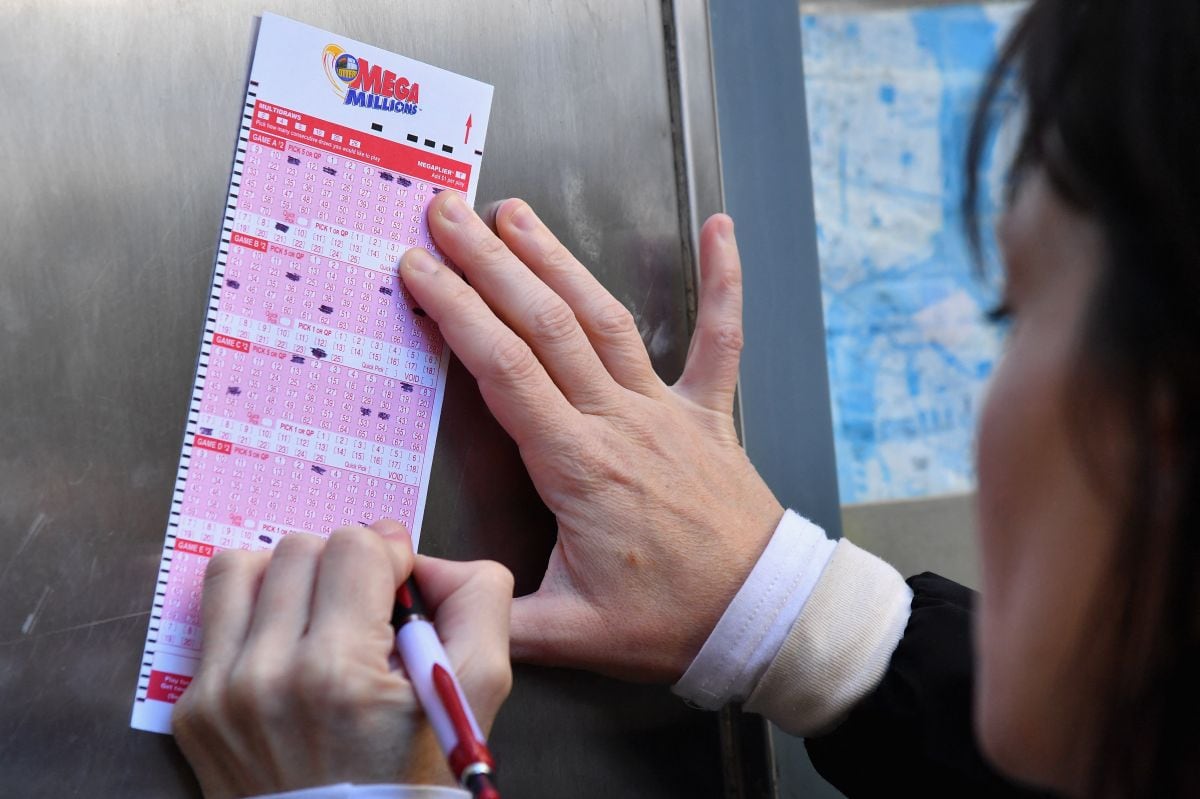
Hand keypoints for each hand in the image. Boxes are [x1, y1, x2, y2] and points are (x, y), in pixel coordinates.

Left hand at [172, 520, 512, 798]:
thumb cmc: (411, 779)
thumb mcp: (475, 694)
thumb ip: (477, 602)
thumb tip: (423, 557)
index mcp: (338, 671)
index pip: (354, 545)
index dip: (388, 556)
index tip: (398, 588)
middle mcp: (267, 676)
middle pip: (300, 547)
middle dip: (341, 566)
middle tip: (364, 608)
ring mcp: (220, 695)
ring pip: (241, 568)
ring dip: (286, 578)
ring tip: (316, 614)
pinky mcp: (194, 710)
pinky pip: (214, 618)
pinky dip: (254, 616)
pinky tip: (287, 649)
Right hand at [399, 194, 782, 681]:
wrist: (761, 616)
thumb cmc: (671, 622)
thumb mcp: (569, 634)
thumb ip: (490, 613)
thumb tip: (416, 587)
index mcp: (578, 466)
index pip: (504, 370)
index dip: (457, 311)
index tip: (420, 270)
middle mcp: (619, 422)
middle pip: (544, 325)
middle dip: (489, 262)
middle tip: (449, 214)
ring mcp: (668, 410)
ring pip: (604, 318)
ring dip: (557, 260)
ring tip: (516, 214)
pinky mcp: (708, 413)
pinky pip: (719, 338)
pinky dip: (723, 281)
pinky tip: (720, 230)